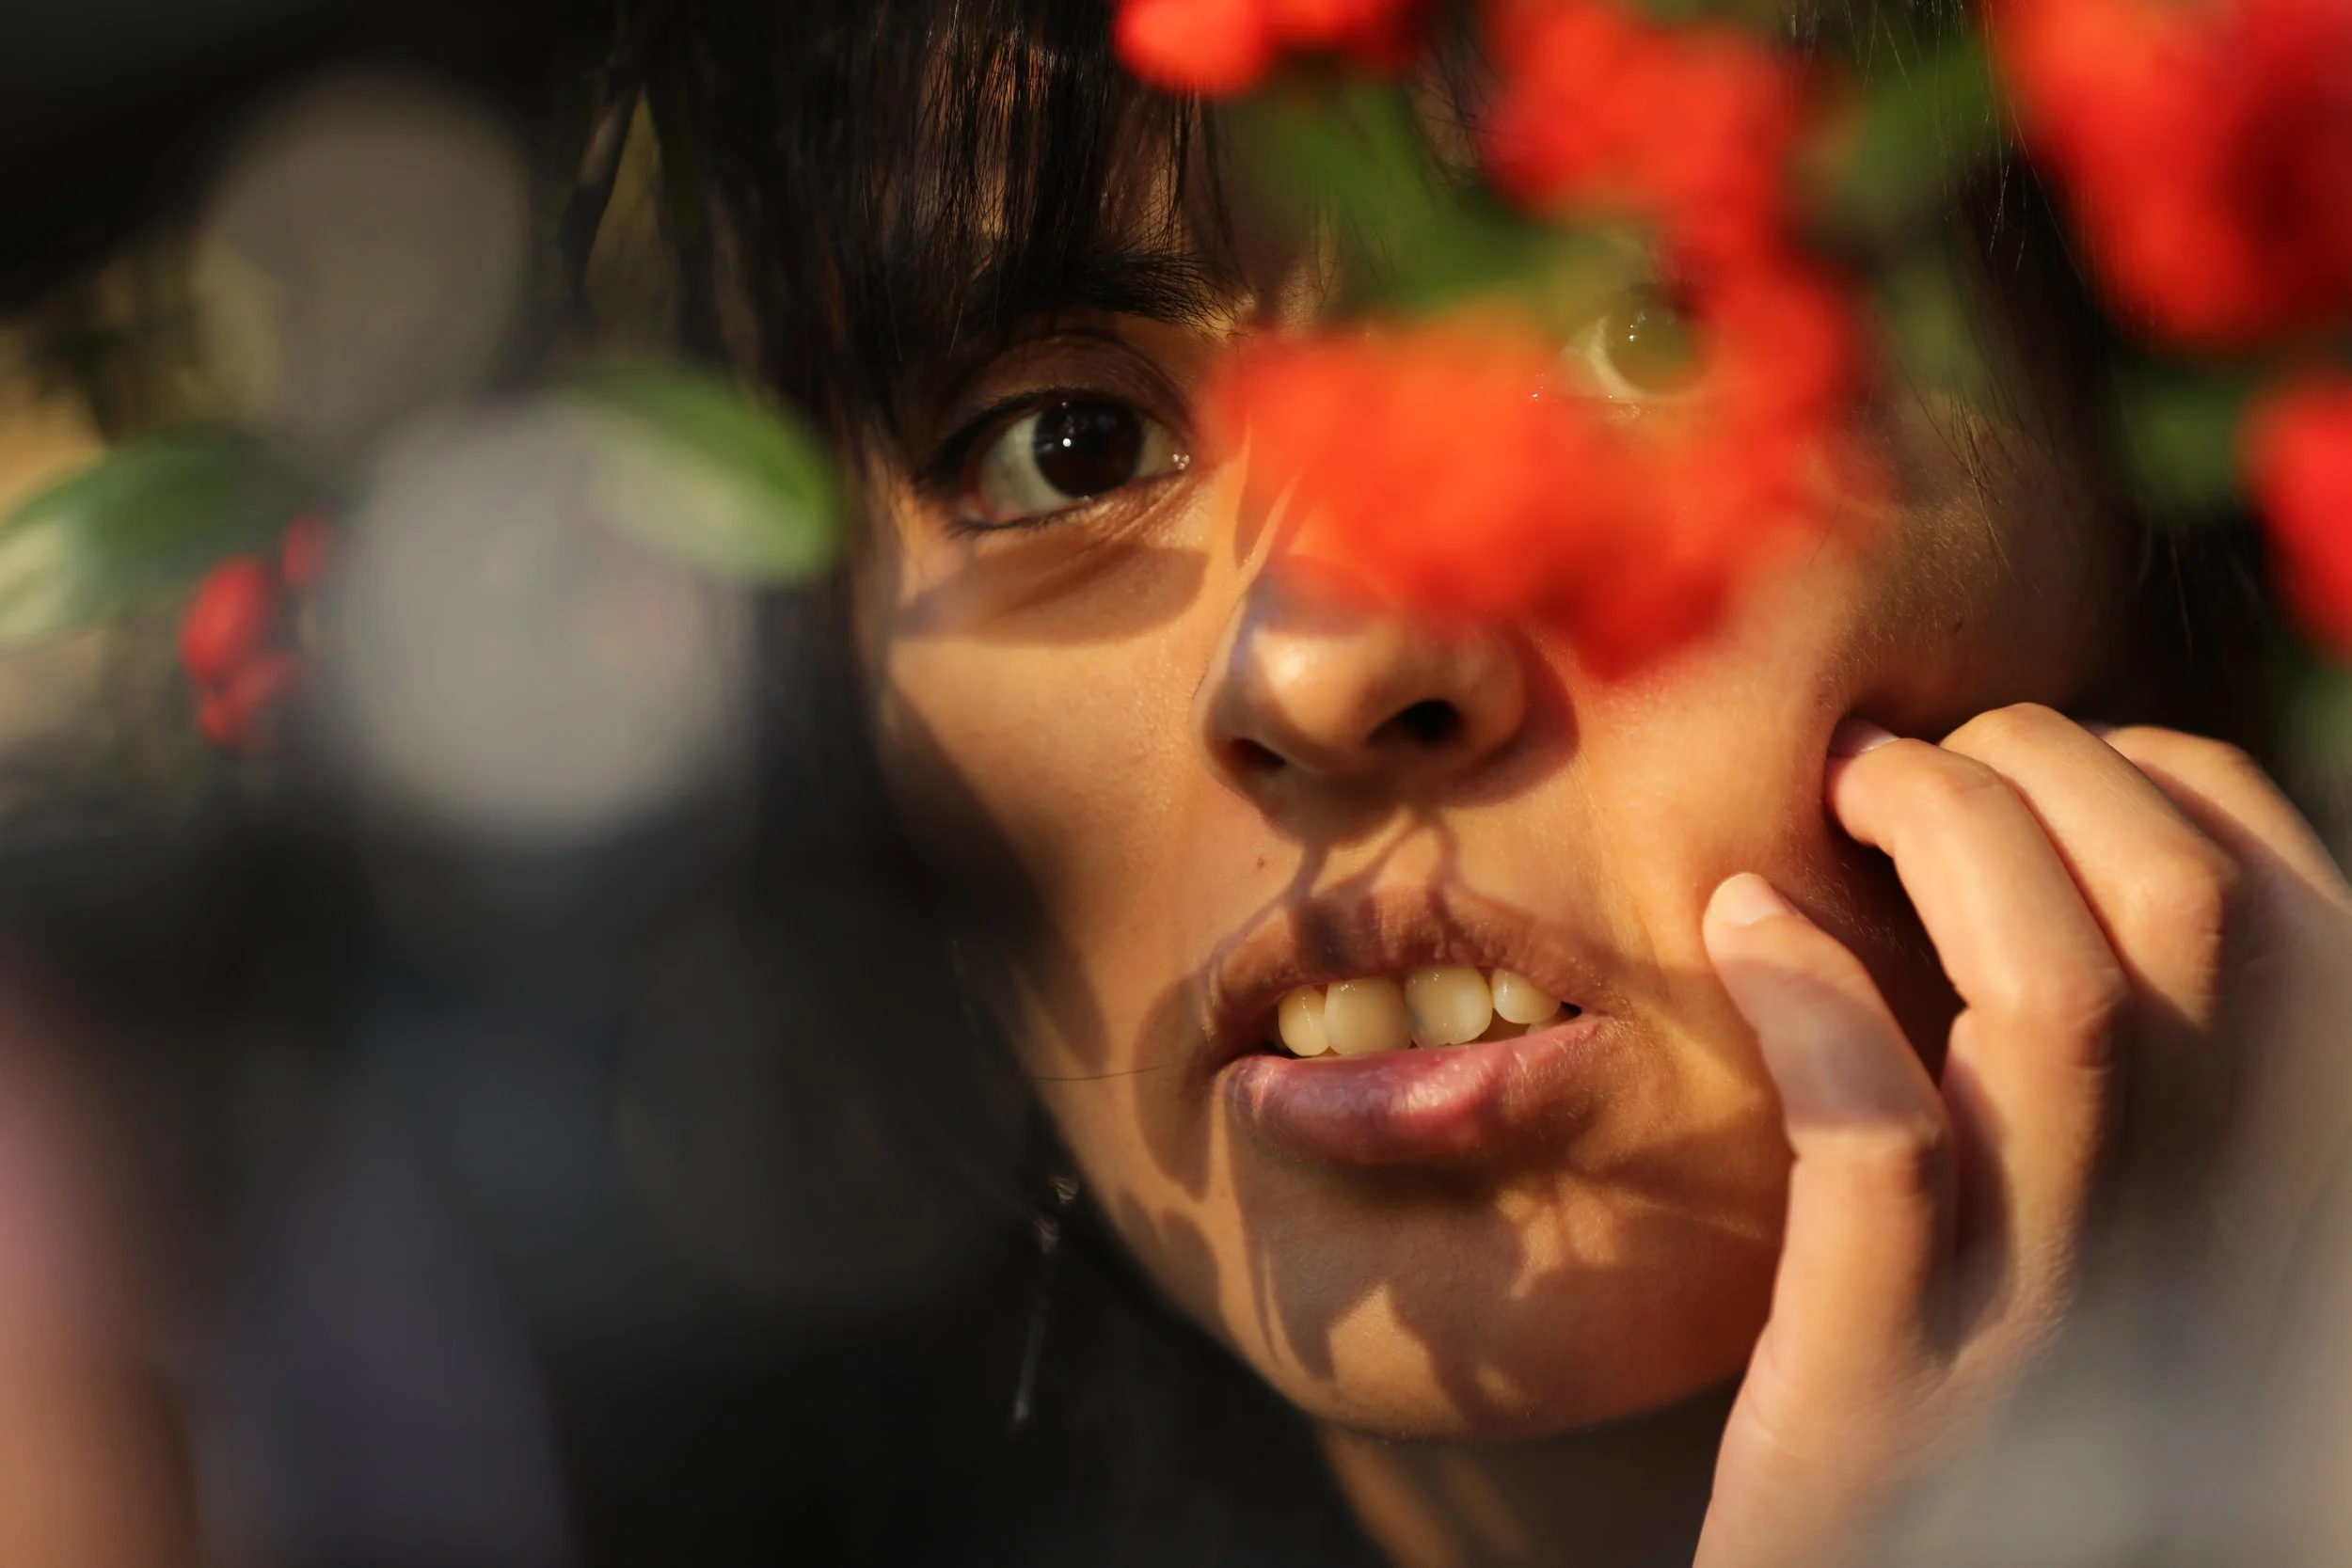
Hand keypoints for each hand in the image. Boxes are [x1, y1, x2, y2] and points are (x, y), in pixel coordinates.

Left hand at [1689, 704, 2351, 1567]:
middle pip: (2190, 916)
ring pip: (2063, 1000)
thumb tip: (2058, 844)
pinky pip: (1883, 1140)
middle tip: (1897, 764)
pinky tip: (1740, 926)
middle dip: (2041, 771)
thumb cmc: (2002, 1404)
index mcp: (2292, 1202)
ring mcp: (2057, 1324)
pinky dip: (1812, 994)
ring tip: (1840, 794)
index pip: (2292, 911)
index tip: (2027, 769)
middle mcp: (2220, 1257)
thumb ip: (2143, 1071)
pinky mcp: (1892, 1387)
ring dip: (1945, 836)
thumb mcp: (2123, 1229)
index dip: (2163, 781)